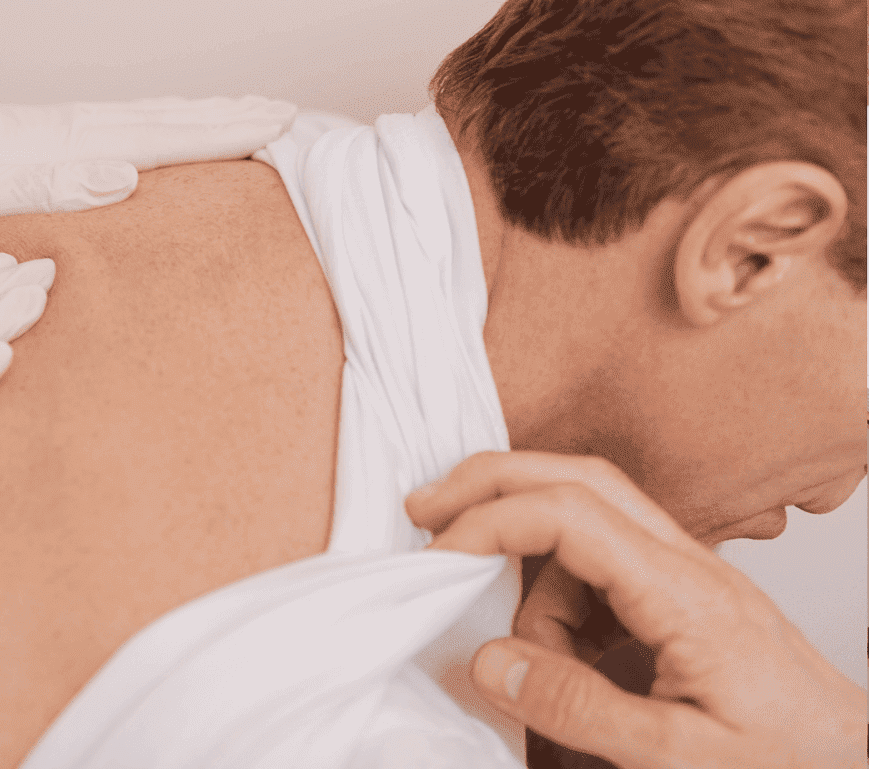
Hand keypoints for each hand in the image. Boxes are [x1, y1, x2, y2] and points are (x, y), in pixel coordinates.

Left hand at [0, 96, 295, 231]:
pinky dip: (148, 129)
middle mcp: (57, 132)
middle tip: (292, 112)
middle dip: (227, 116)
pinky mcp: (22, 147)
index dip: (226, 130)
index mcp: (56, 143)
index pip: (160, 134)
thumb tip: (130, 173)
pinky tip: (148, 137)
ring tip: (240, 114)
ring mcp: (41, 135)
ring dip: (195, 118)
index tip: (287, 123)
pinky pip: (109, 132)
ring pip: (139, 121)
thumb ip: (49, 184)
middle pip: (161, 119)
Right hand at [405, 452, 867, 768]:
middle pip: (577, 478)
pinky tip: (563, 663)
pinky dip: (559, 604)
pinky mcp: (682, 601)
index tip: (438, 559)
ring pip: (582, 525)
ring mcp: (687, 578)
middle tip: (426, 513)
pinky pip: (600, 573)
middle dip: (493, 484)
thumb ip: (581, 709)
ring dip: (531, 576)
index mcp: (687, 595)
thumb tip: (488, 660)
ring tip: (530, 666)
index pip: (571, 512)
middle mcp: (689, 567)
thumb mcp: (682, 760)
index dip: (490, 521)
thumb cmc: (793, 766)